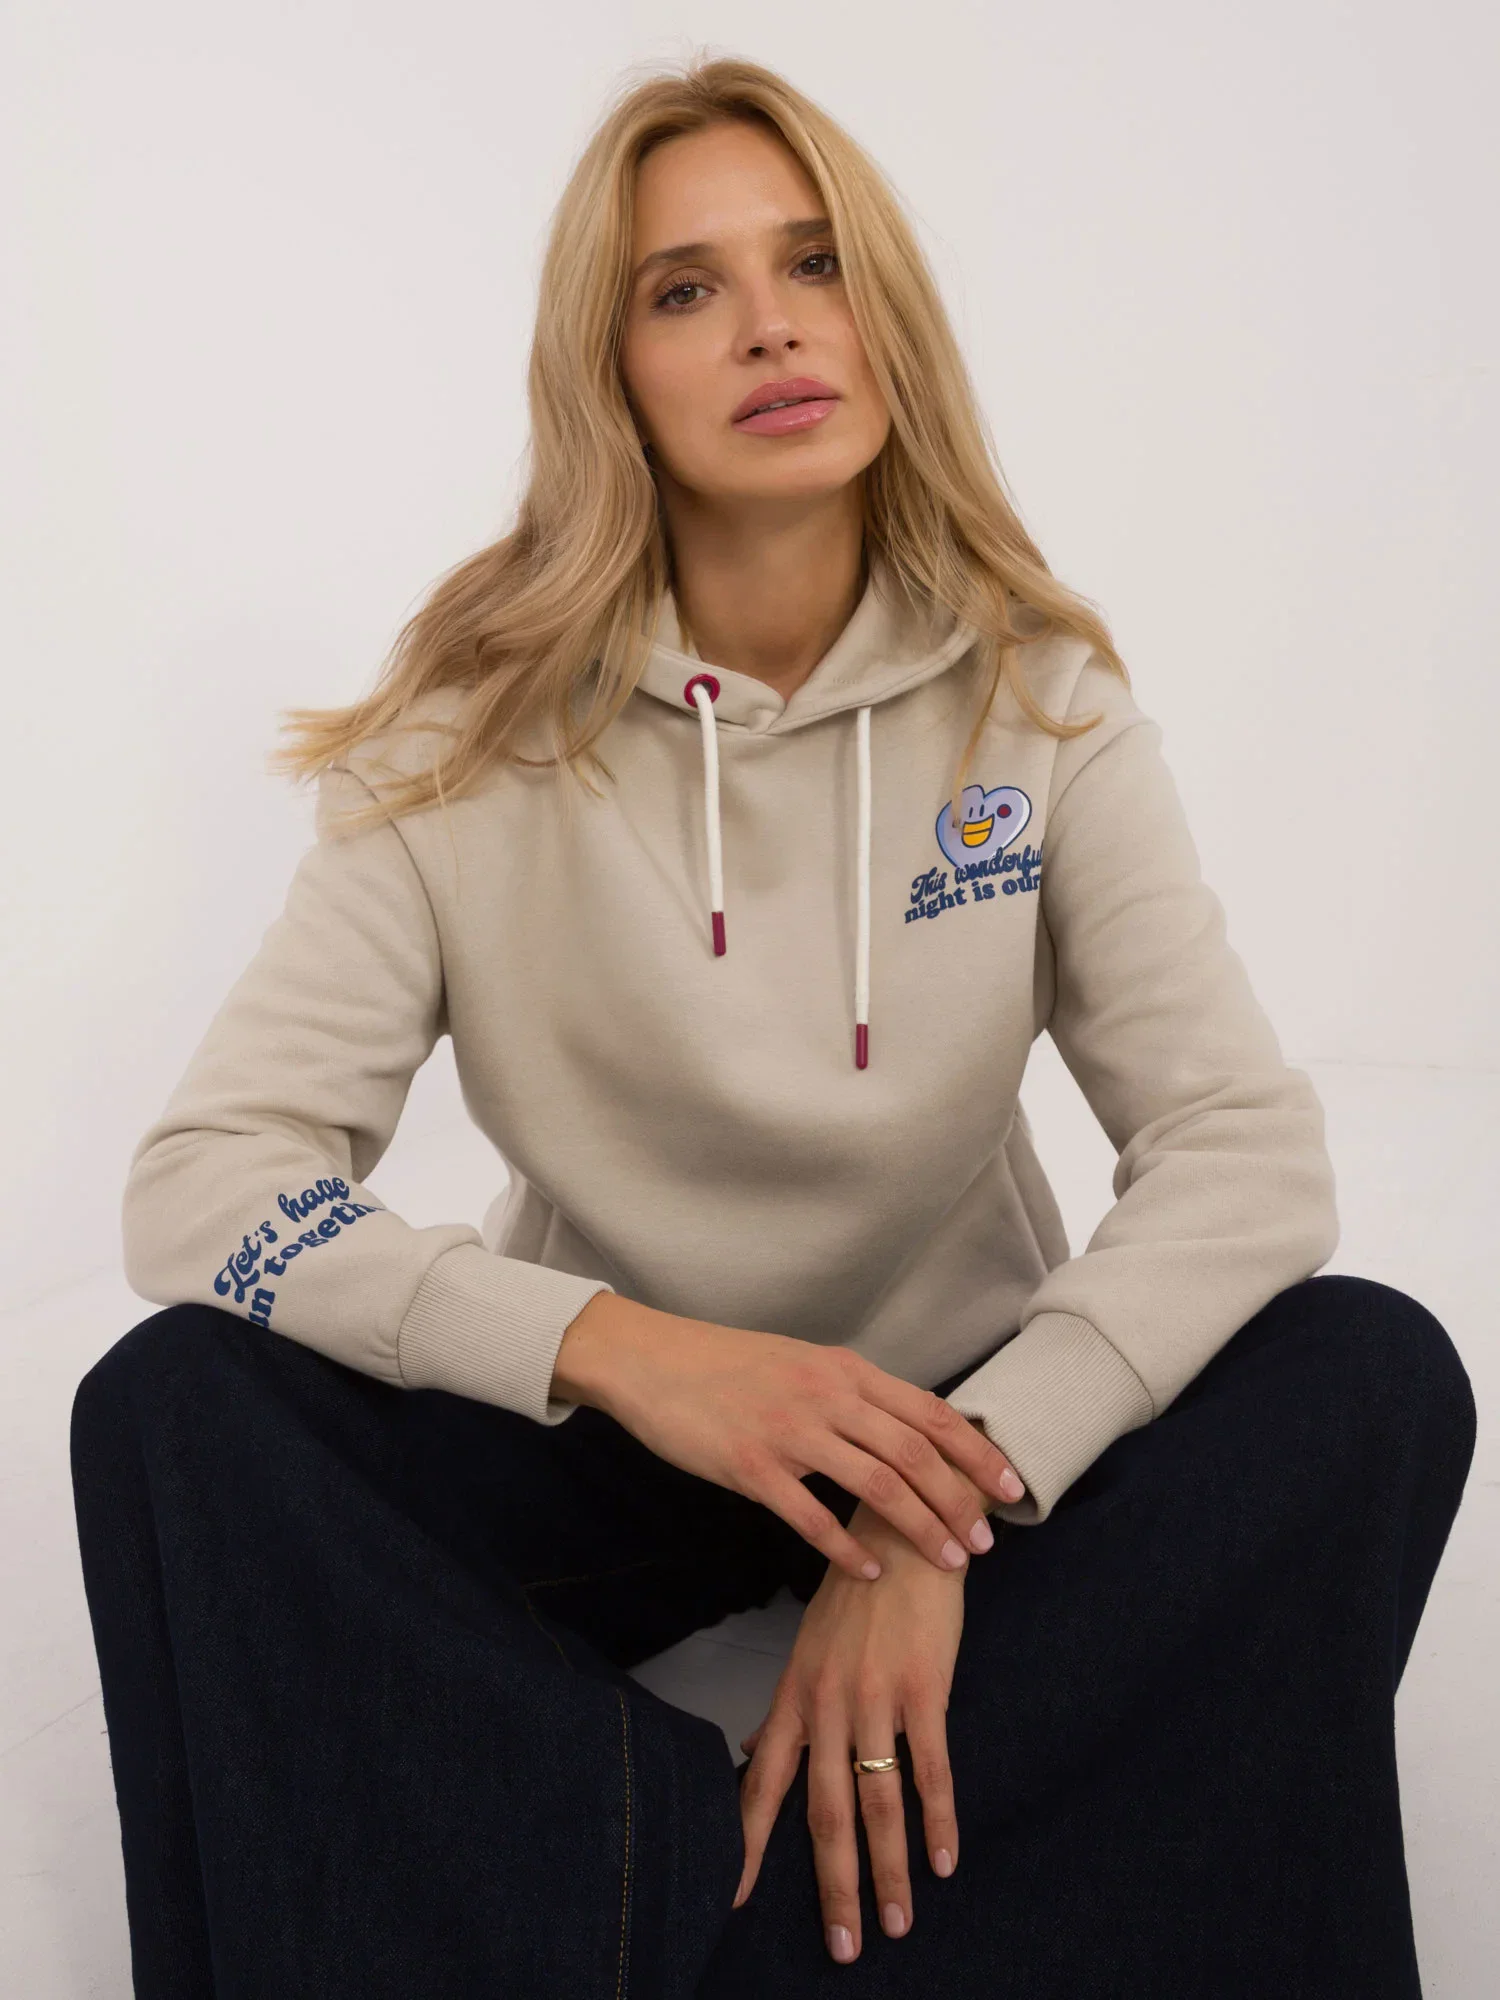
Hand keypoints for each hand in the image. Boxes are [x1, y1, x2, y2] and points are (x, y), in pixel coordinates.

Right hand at [553, 1293, 1025, 1578]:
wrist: (653, 1360)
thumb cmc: (728, 1365)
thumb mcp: (802, 1363)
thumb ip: (852, 1393)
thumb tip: (905, 1426)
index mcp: (845, 1370)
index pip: (930, 1411)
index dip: (976, 1452)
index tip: (1011, 1487)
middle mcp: (826, 1396)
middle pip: (915, 1451)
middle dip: (959, 1499)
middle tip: (984, 1542)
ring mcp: (789, 1429)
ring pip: (875, 1483)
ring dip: (919, 1526)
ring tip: (948, 1561)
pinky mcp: (750, 1464)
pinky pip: (809, 1514)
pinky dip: (845, 1548)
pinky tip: (870, 1572)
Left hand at [732, 1498, 972, 1963]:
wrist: (905, 1531)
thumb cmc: (859, 1594)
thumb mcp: (810, 1648)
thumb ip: (788, 1709)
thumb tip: (755, 1754)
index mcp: (796, 1696)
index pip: (763, 1785)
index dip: (747, 1845)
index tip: (733, 1901)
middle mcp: (827, 1703)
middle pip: (826, 1812)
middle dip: (834, 1886)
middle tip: (845, 1946)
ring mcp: (875, 1696)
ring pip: (878, 1801)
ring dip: (890, 1869)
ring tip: (897, 1923)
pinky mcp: (923, 1687)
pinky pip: (930, 1767)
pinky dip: (939, 1819)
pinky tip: (945, 1860)